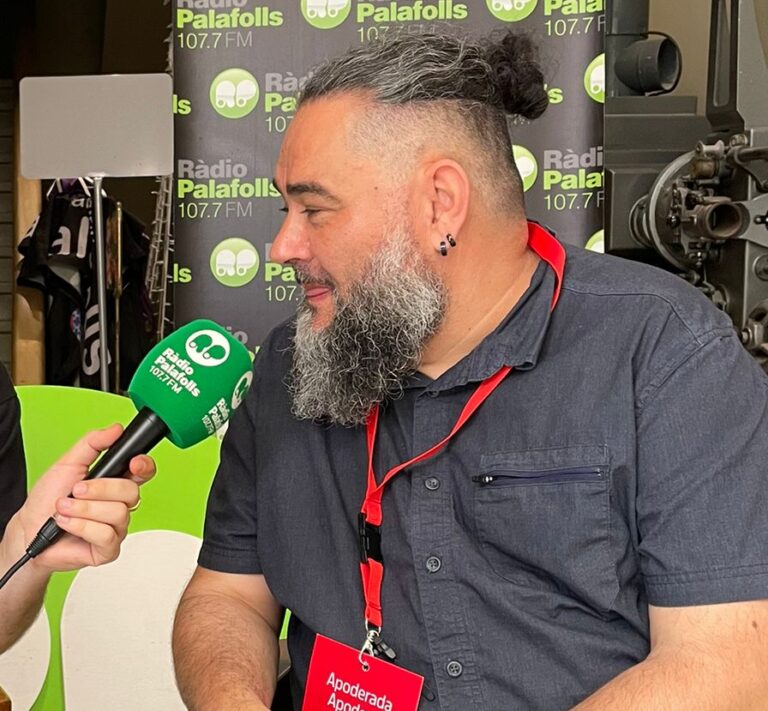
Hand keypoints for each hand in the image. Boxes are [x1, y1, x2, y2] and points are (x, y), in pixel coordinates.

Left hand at [10, 424, 155, 571]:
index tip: (133, 463)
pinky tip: (68, 524)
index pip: (143, 473)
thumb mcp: (68, 463)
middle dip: (100, 490)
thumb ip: (93, 443)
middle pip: (131, 492)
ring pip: (118, 513)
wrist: (28, 530)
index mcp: (115, 482)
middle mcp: (119, 505)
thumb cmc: (47, 499)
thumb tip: (116, 429)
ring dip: (85, 509)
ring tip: (65, 509)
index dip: (144, 467)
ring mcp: (116, 527)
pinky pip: (107, 535)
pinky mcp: (108, 549)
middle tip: (76, 490)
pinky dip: (82, 527)